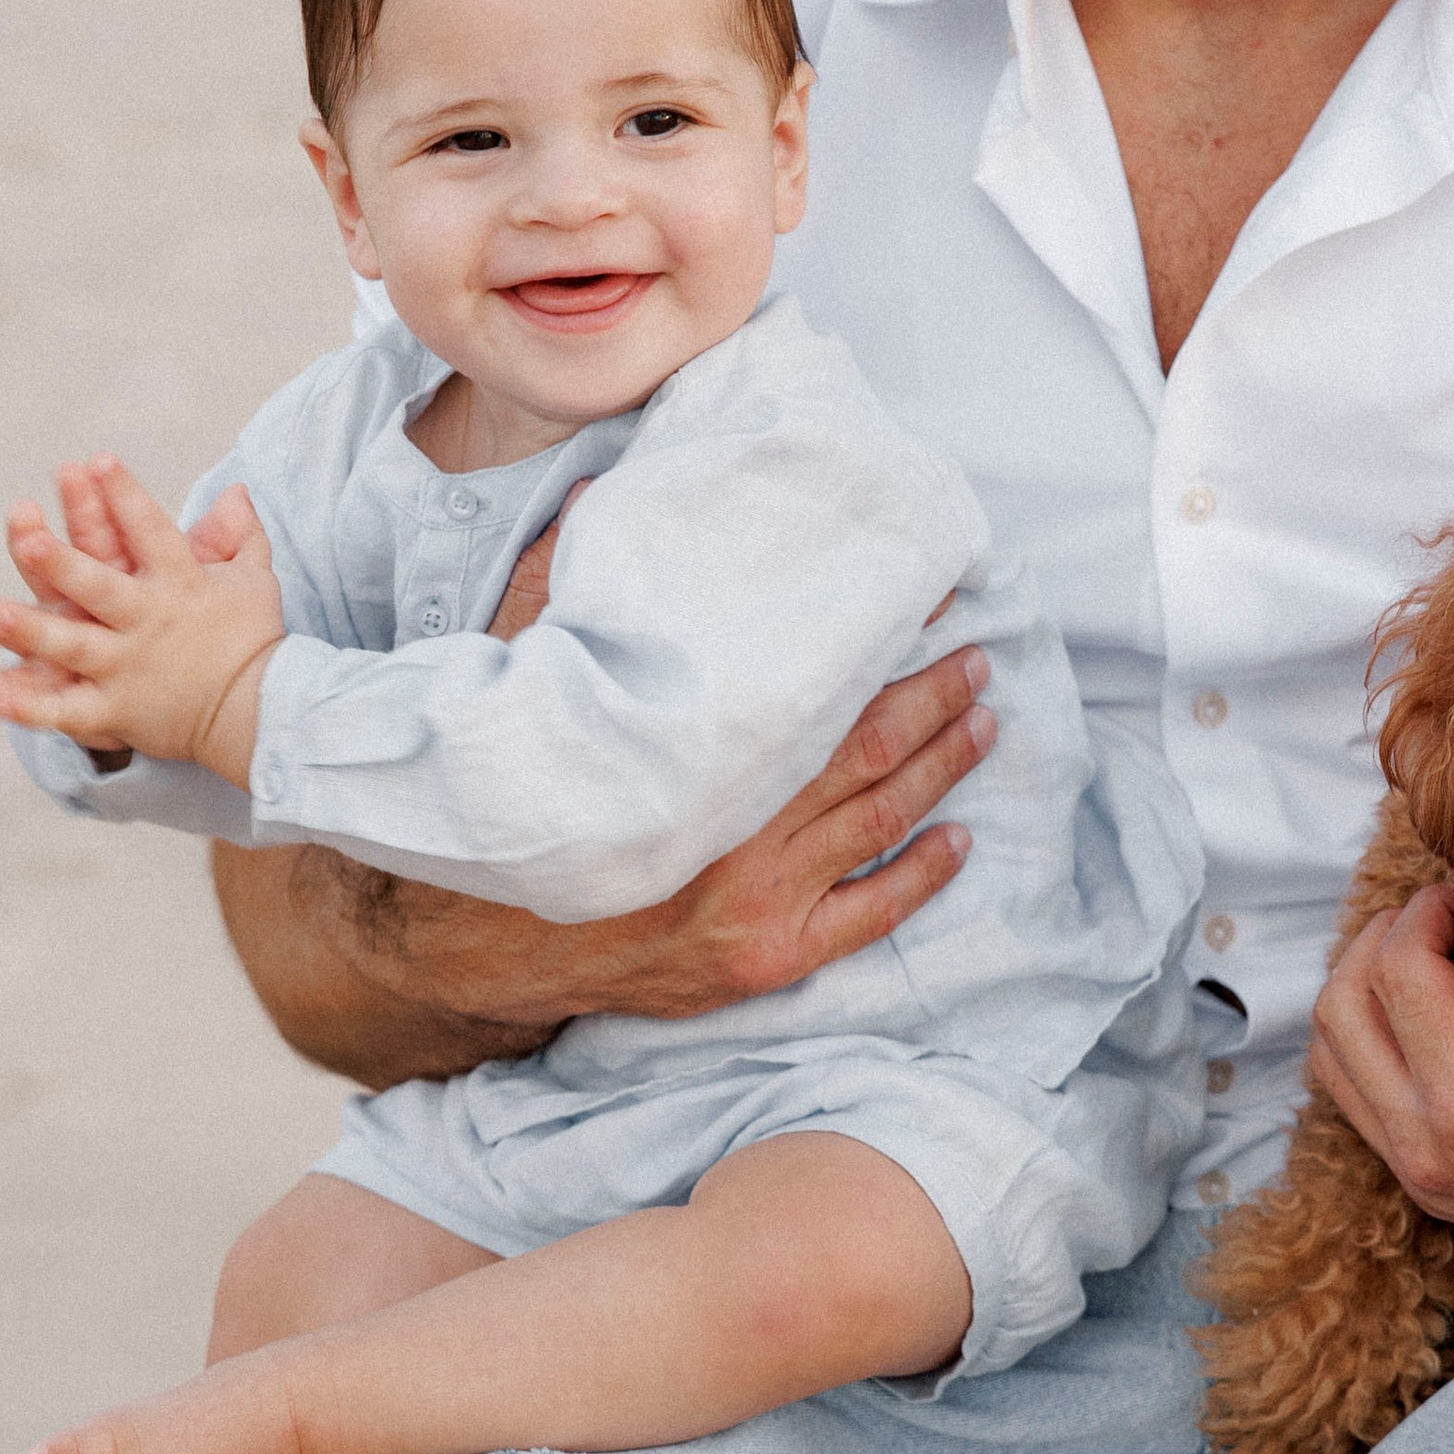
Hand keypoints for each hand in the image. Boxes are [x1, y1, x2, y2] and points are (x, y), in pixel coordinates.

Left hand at [0, 459, 283, 782]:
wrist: (263, 715)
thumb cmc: (254, 642)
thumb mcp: (253, 581)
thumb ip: (238, 534)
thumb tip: (234, 489)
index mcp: (180, 586)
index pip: (151, 534)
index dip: (126, 497)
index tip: (99, 460)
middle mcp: (147, 624)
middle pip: (97, 588)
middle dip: (62, 563)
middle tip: (28, 535)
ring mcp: (126, 670)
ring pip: (65, 644)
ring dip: (19, 622)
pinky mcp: (114, 712)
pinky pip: (58, 710)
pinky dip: (16, 702)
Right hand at [442, 492, 995, 1025]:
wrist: (471, 944)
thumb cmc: (509, 806)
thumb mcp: (516, 685)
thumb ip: (556, 590)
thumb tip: (589, 493)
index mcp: (694, 755)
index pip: (817, 679)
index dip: (879, 637)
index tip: (922, 594)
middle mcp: (739, 830)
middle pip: (870, 747)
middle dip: (932, 694)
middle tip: (976, 653)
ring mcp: (759, 902)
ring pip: (881, 819)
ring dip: (943, 765)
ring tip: (982, 718)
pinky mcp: (764, 959)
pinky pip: (869, 914)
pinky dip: (922, 875)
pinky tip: (958, 839)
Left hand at [1307, 888, 1453, 1244]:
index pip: (1398, 974)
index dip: (1422, 914)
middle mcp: (1426, 1144)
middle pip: (1340, 1007)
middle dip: (1377, 940)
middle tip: (1434, 918)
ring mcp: (1414, 1172)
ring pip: (1328, 1053)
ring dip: (1360, 988)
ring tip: (1420, 959)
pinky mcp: (1417, 1183)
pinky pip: (1349, 1095)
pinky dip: (1365, 1039)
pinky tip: (1419, 1015)